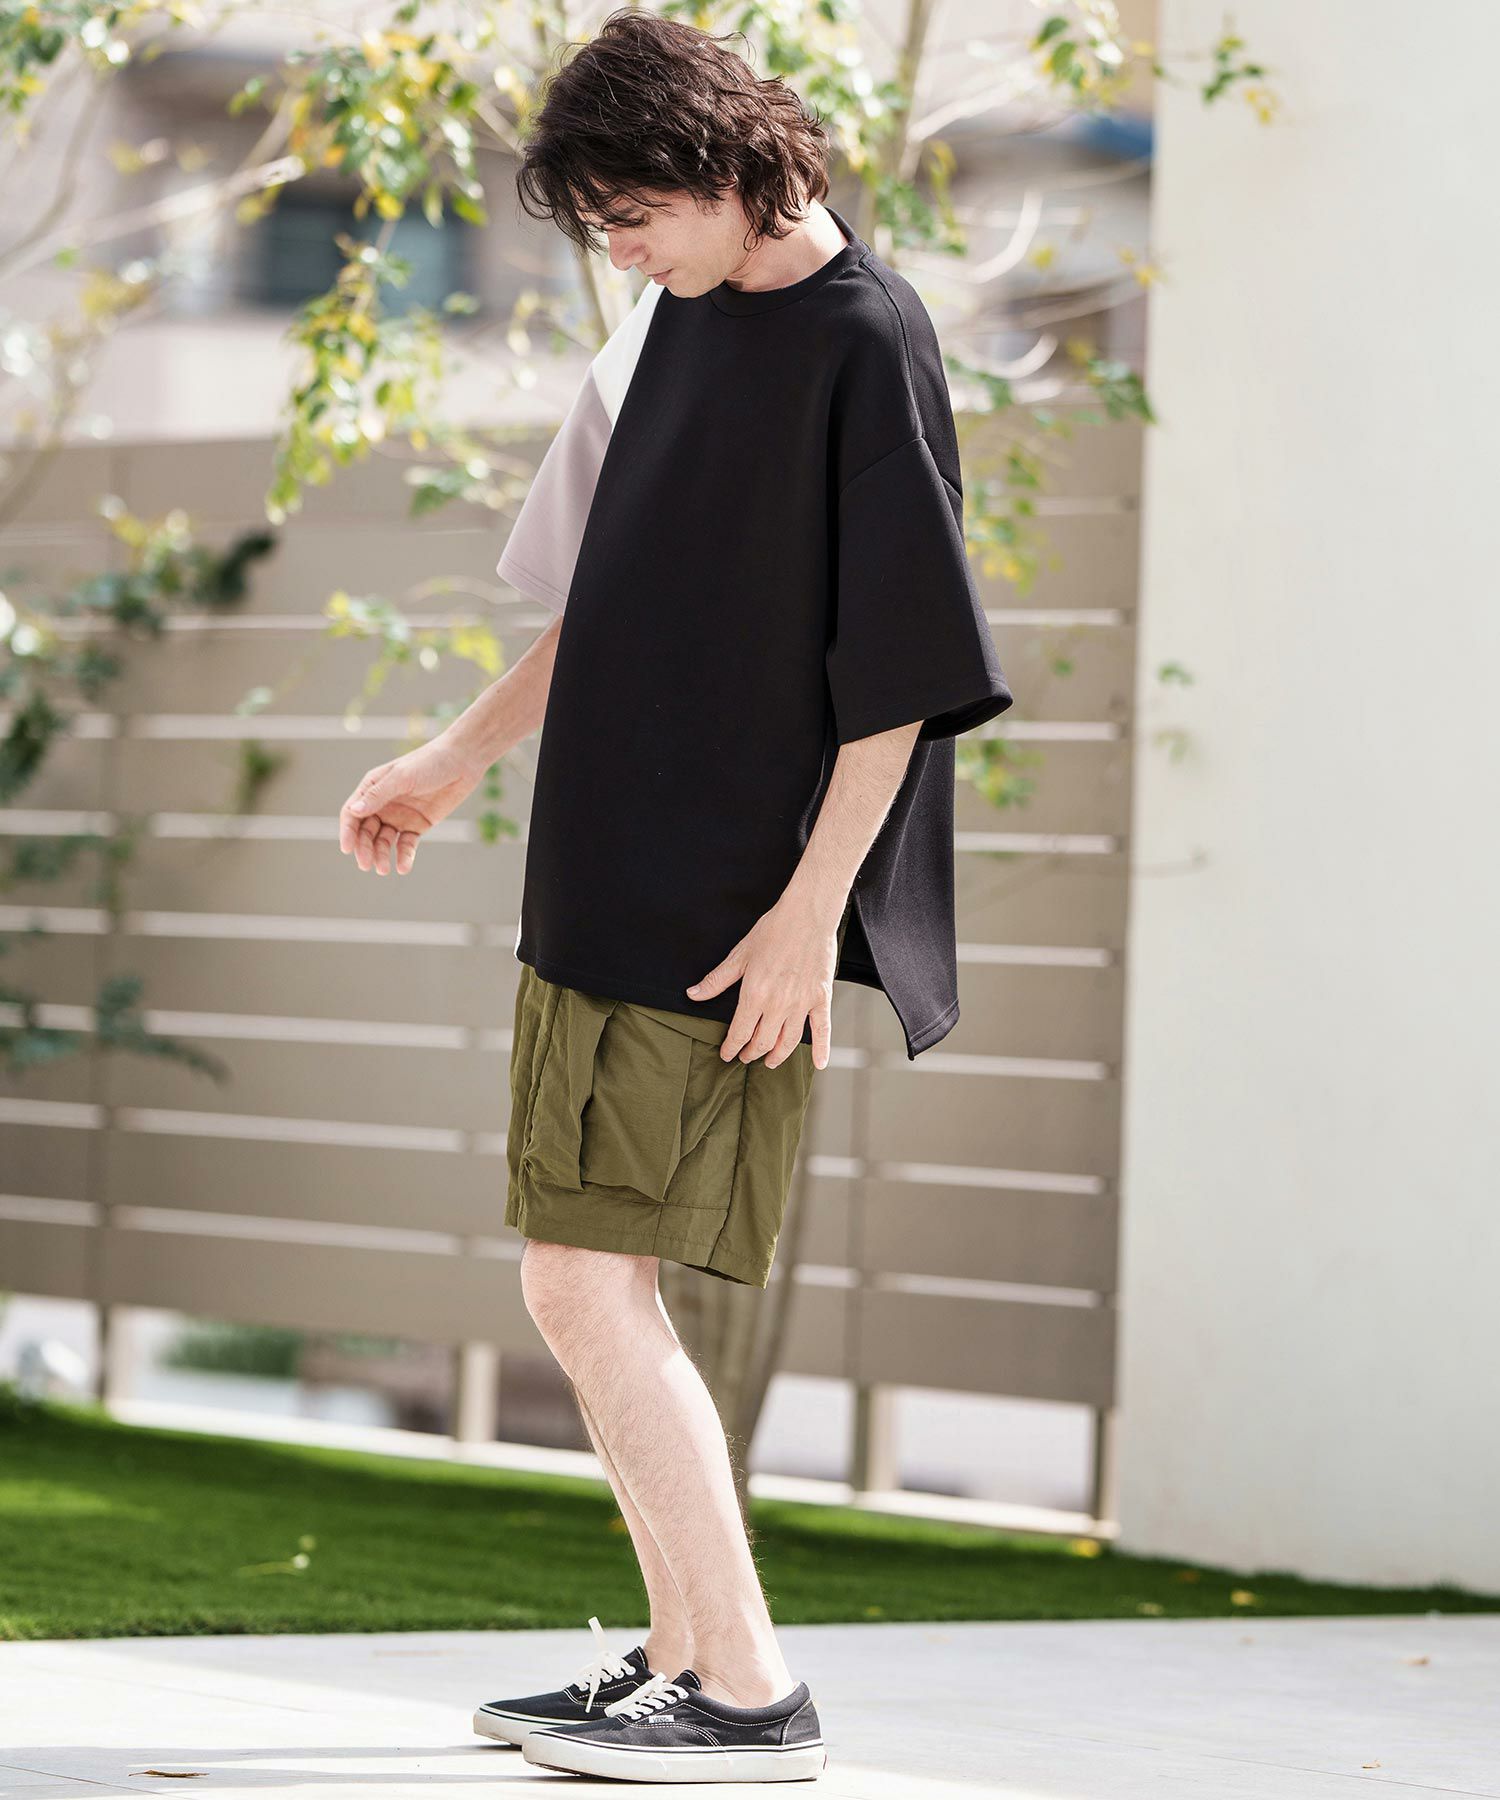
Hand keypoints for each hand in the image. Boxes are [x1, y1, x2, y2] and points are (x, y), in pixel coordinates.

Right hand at [338, 734, 483, 874]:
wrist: (462, 762)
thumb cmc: (429, 762)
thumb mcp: (402, 777)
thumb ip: (378, 795)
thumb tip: (354, 811)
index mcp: (373, 788)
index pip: (352, 814)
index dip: (347, 832)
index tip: (347, 849)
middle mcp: (383, 804)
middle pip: (366, 832)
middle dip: (364, 848)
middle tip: (366, 865)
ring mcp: (400, 816)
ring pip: (384, 841)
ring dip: (381, 855)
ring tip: (384, 870)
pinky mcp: (417, 825)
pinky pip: (407, 844)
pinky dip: (404, 856)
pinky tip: (403, 868)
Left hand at [686, 893, 841, 1069]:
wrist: (806, 915)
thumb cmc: (773, 931)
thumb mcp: (739, 955)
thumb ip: (716, 980)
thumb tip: (693, 995)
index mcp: (755, 994)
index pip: (739, 1032)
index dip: (731, 1047)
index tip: (727, 1054)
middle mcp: (778, 1004)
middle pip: (763, 1041)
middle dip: (751, 1052)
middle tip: (746, 1056)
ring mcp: (801, 1003)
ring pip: (789, 1041)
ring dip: (778, 1055)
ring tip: (771, 1061)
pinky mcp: (821, 998)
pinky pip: (822, 1029)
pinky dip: (822, 1048)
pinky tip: (819, 1063)